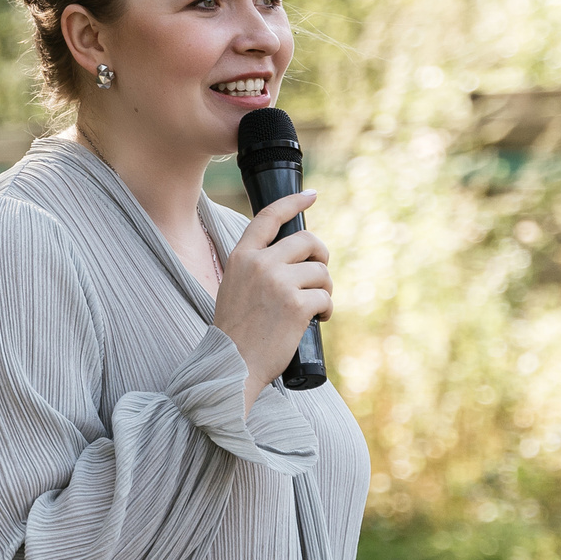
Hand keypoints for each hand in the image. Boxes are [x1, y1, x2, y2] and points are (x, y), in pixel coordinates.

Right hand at [214, 190, 330, 410]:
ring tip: (316, 306)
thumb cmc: (236, 331)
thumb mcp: (235, 287)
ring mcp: (279, 283)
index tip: (310, 195)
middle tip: (320, 274)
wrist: (233, 364)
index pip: (269, 217)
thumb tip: (292, 257)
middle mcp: (260, 264)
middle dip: (321, 256)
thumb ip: (256, 268)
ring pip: (321, 271)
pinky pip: (325, 297)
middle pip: (306, 240)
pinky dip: (327, 310)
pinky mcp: (297, 305)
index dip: (293, 202)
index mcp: (241, 257)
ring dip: (325, 289)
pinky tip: (318, 321)